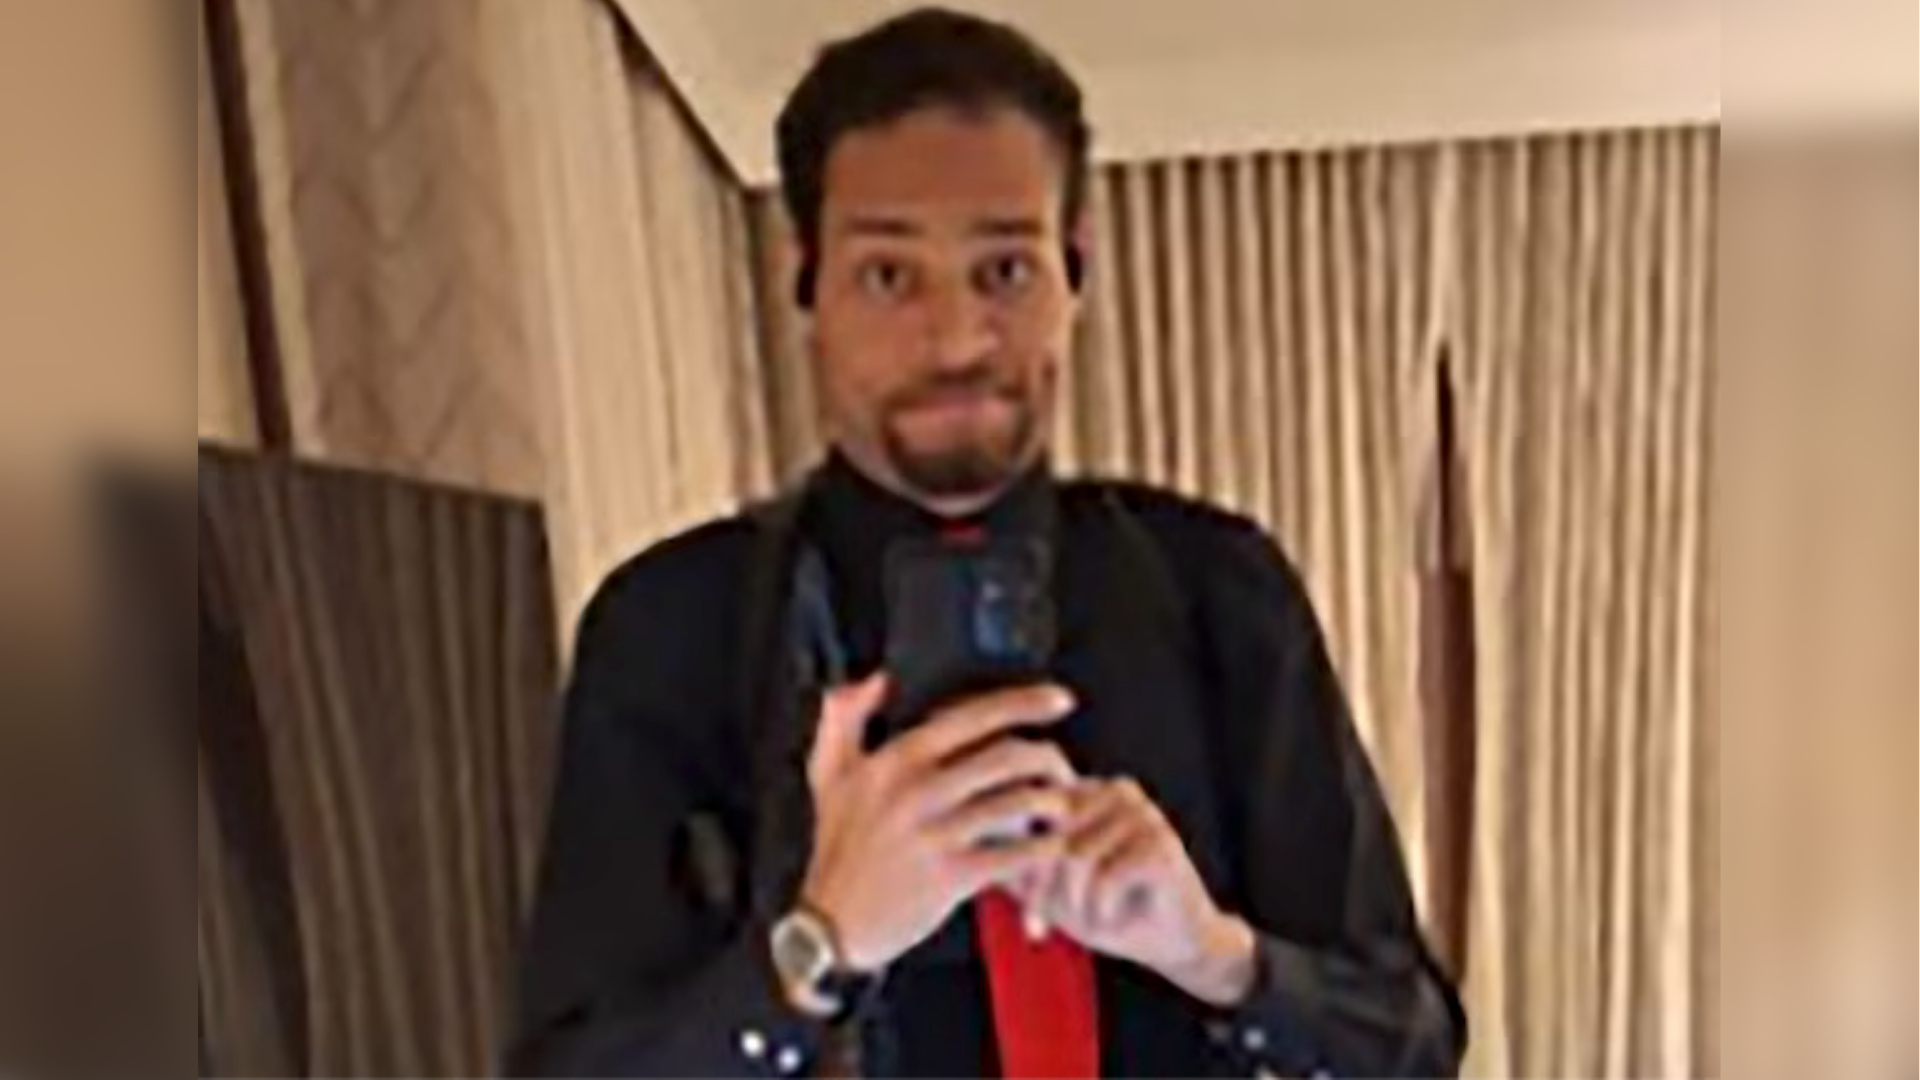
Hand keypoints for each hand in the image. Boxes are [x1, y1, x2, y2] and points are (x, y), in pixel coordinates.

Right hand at [799, 676, 1080, 973]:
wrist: (832, 925)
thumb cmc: (838, 849)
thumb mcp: (829, 774)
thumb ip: (846, 717)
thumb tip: (878, 678)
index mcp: (895, 760)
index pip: (972, 717)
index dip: (1024, 703)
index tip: (1058, 700)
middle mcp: (917, 792)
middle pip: (1007, 757)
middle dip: (1049, 757)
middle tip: (1062, 764)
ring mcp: (935, 835)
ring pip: (1018, 803)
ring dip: (1053, 801)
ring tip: (1062, 803)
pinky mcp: (950, 877)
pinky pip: (1014, 855)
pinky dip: (1042, 848)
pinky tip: (1050, 845)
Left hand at [1021, 778, 1258, 1007]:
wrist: (1177, 943)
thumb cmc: (1112, 910)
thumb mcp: (1052, 888)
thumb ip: (1015, 862)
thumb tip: (960, 845)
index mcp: (1085, 791)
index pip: (1030, 813)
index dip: (1022, 865)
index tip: (1025, 911)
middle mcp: (1113, 790)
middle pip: (1050, 835)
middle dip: (1043, 889)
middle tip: (1046, 923)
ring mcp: (1141, 813)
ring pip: (1075, 857)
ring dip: (1075, 903)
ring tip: (1091, 917)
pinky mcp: (1161, 842)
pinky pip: (1105, 876)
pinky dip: (1102, 908)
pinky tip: (1113, 916)